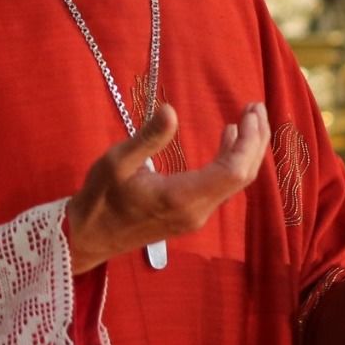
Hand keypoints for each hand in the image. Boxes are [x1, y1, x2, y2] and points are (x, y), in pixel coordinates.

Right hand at [65, 101, 270, 273]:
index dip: (248, 141)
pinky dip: (232, 160)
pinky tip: (229, 137)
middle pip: (242, 176)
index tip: (249, 111)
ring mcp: (196, 216)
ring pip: (235, 182)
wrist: (88, 237)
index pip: (233, 171)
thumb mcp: (116, 162)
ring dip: (246, 149)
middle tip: (256, 106)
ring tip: (249, 116)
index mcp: (182, 197)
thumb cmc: (100, 198)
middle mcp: (197, 210)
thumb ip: (147, 138)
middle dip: (255, 140)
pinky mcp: (192, 214)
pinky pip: (222, 186)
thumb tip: (171, 110)